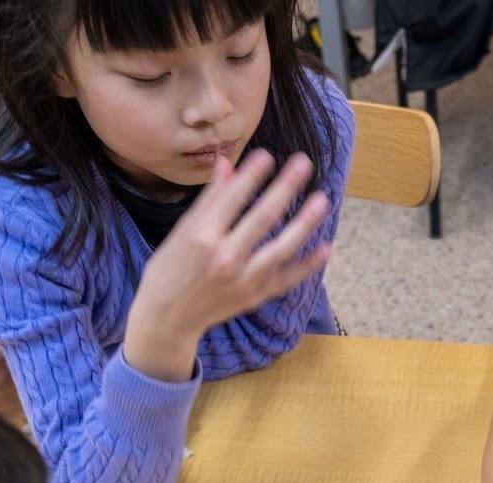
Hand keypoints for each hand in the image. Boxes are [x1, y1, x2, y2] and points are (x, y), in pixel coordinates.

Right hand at [126, 150, 331, 381]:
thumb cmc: (169, 269)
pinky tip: (325, 247)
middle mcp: (225, 258)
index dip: (252, 175)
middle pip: (262, 217)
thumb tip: (226, 163)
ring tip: (322, 200)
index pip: (233, 198)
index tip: (268, 155)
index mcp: (201, 237)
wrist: (167, 318)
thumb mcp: (181, 231)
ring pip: (281, 248)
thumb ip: (209, 200)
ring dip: (304, 223)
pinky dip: (307, 265)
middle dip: (285, 187)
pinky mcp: (255, 296)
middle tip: (304, 163)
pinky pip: (287, 279)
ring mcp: (243, 280)